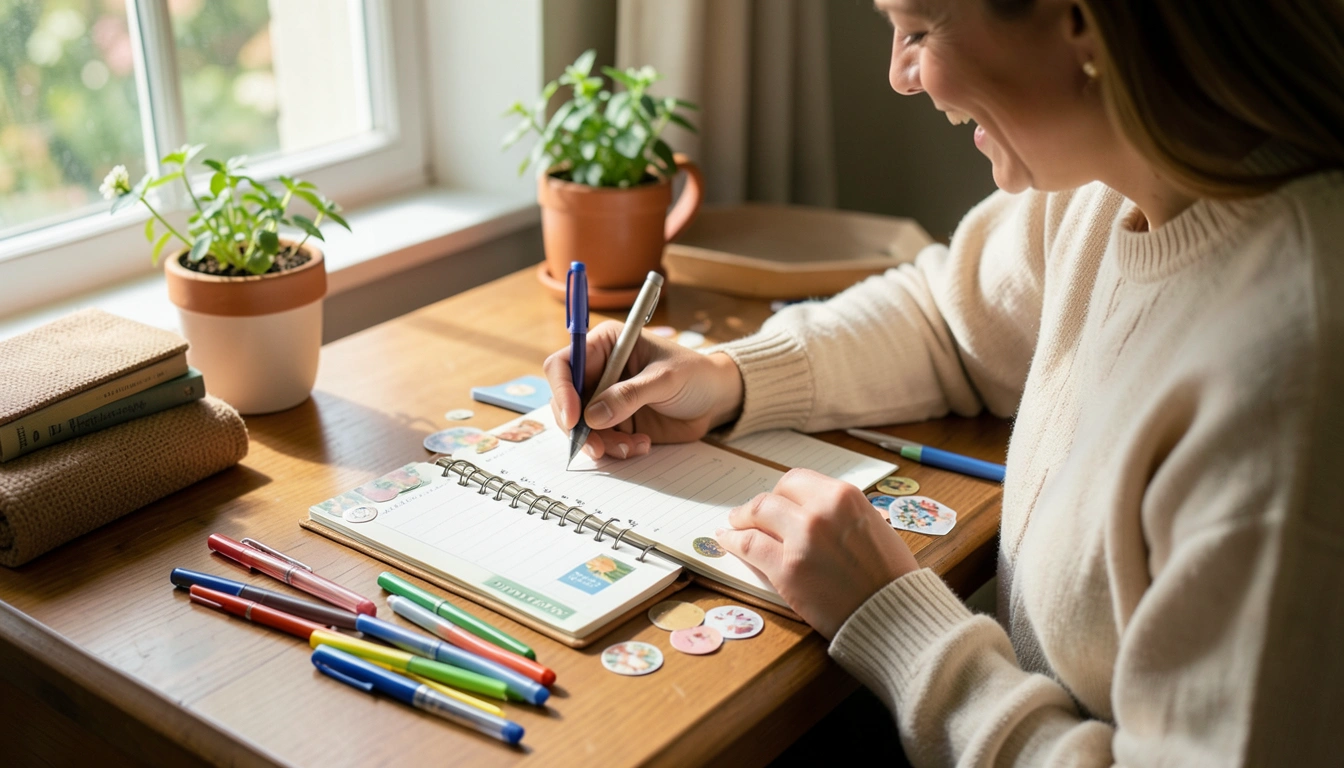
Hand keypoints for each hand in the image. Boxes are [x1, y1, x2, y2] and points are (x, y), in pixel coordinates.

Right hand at [543, 320, 743, 459]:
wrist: (715, 399)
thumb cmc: (695, 375)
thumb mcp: (665, 379)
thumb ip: (630, 395)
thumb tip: (592, 416)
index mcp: (605, 344)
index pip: (565, 365)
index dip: (562, 391)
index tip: (574, 419)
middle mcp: (599, 370)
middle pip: (565, 400)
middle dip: (578, 427)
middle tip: (598, 447)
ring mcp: (605, 398)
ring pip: (581, 426)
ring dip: (601, 443)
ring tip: (632, 447)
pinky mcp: (615, 421)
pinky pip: (600, 440)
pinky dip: (615, 449)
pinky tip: (641, 445)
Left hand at [715, 469, 919, 637]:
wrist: (897, 615)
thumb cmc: (891, 577)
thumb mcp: (873, 527)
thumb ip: (841, 514)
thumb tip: (813, 511)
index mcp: (844, 496)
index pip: (798, 481)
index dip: (782, 493)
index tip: (776, 501)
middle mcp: (820, 511)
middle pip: (773, 496)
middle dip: (760, 505)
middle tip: (750, 514)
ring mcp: (801, 539)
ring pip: (756, 514)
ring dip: (740, 518)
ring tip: (732, 524)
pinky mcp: (787, 569)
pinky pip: (749, 546)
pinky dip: (733, 541)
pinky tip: (726, 540)